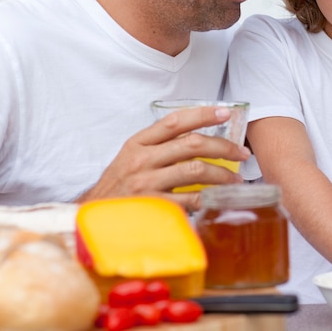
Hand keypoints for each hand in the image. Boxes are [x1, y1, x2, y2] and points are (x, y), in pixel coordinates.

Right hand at [75, 106, 250, 211]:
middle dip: (223, 146)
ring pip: (196, 169)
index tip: (226, 111)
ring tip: (235, 179)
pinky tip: (219, 198)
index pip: (175, 121)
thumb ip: (158, 146)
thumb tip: (197, 138)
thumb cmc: (117, 187)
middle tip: (241, 152)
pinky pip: (189, 199)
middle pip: (192, 144)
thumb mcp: (130, 158)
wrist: (90, 219)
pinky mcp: (152, 206)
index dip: (203, 114)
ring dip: (222, 174)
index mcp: (138, 143)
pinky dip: (209, 198)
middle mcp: (142, 159)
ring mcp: (146, 183)